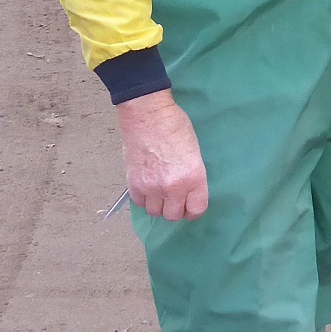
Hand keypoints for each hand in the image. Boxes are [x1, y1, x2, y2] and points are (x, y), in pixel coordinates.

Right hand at [116, 90, 207, 220]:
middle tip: (174, 199)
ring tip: (159, 193)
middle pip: (173, 215)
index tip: (191, 207)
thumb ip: (191, 175)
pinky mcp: (134, 184)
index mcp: (194, 177)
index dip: (194, 210)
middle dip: (175, 209)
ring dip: (158, 205)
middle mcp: (173, 187)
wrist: (149, 116)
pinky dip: (143, 198)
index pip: (196, 209)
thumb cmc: (176, 126)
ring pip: (155, 213)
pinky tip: (146, 187)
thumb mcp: (195, 152)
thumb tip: (187, 191)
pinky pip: (139, 204)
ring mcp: (151, 187)